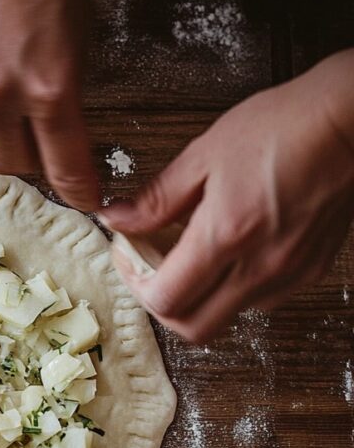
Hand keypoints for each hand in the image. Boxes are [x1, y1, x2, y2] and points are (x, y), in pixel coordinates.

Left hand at [102, 50, 353, 342]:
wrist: (351, 120)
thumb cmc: (283, 127)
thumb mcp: (203, 155)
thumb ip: (156, 198)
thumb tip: (117, 219)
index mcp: (227, 236)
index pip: (165, 300)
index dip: (134, 283)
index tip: (128, 254)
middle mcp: (261, 266)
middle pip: (194, 327)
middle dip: (163, 304)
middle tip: (150, 267)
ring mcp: (291, 273)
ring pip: (228, 316)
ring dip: (199, 297)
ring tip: (189, 254)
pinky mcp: (312, 269)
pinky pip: (261, 300)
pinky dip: (233, 287)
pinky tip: (228, 251)